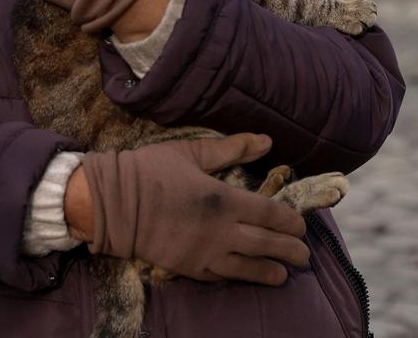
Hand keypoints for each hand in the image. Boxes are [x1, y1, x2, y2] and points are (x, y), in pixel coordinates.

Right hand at [80, 134, 309, 284]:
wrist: (112, 203)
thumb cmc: (151, 171)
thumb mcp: (192, 152)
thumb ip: (232, 148)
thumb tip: (266, 141)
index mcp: (223, 199)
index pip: (269, 214)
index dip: (289, 222)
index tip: (300, 225)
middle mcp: (220, 231)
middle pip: (266, 244)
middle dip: (290, 250)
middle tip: (304, 255)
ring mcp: (204, 253)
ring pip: (248, 267)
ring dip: (271, 271)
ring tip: (285, 274)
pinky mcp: (188, 268)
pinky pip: (221, 276)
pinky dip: (239, 277)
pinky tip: (248, 276)